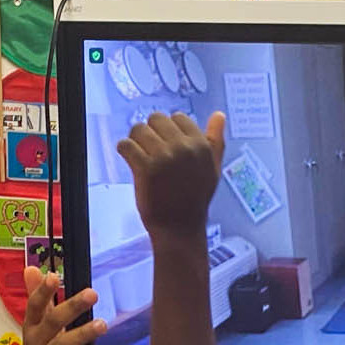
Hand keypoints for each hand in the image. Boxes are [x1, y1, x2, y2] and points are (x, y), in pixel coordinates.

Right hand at [0, 269, 103, 344]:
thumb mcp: (35, 321)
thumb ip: (36, 295)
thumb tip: (31, 268)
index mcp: (31, 325)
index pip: (34, 305)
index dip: (42, 291)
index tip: (53, 276)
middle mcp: (37, 341)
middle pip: (52, 322)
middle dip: (72, 307)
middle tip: (92, 294)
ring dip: (83, 334)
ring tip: (102, 324)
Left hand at [117, 112, 225, 241]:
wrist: (179, 229)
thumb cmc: (195, 200)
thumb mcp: (213, 169)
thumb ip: (216, 140)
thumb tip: (220, 115)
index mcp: (201, 145)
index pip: (178, 118)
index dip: (169, 130)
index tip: (166, 145)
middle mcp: (184, 147)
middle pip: (156, 119)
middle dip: (151, 132)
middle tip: (150, 150)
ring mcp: (164, 156)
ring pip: (139, 129)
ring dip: (136, 140)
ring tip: (140, 155)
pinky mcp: (145, 168)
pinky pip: (126, 145)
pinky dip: (124, 150)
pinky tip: (130, 160)